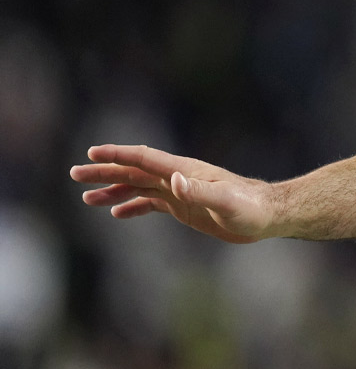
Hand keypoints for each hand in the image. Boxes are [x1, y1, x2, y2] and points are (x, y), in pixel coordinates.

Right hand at [70, 144, 279, 243]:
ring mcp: (181, 191)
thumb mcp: (226, 202)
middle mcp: (179, 177)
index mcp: (184, 171)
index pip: (144, 159)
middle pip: (134, 171)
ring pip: (139, 187)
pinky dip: (132, 206)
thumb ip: (201, 191)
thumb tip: (174, 181)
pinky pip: (152, 203)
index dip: (118, 155)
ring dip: (113, 190)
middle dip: (105, 172)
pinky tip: (116, 212)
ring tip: (86, 197)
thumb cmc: (251, 207)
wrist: (268, 215)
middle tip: (75, 174)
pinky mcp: (185, 206)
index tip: (91, 154)